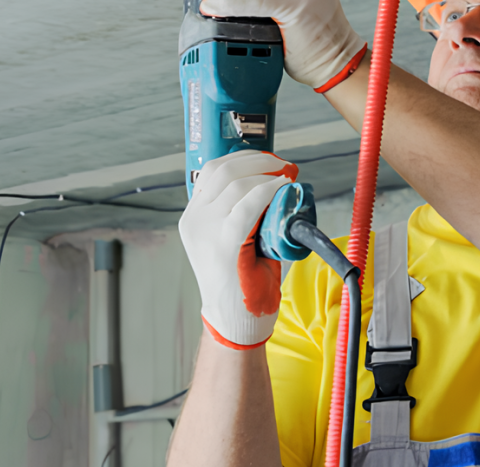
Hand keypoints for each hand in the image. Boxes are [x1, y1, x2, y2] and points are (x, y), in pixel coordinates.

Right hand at [180, 150, 299, 348]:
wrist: (235, 321)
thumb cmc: (241, 281)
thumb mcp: (231, 240)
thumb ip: (240, 212)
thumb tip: (270, 183)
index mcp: (192, 218)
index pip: (211, 171)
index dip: (242, 158)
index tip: (268, 159)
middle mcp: (194, 221)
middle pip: (222, 170)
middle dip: (258, 160)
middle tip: (283, 165)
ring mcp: (207, 231)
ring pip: (236, 183)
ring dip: (267, 174)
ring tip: (287, 177)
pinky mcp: (226, 242)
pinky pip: (249, 204)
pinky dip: (269, 191)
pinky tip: (283, 189)